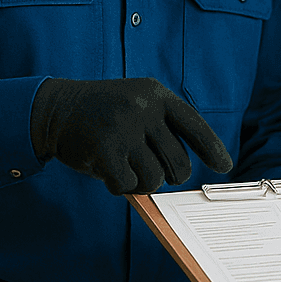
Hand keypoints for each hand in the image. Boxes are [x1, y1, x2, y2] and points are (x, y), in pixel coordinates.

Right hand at [29, 77, 232, 194]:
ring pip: (155, 179)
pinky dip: (121, 186)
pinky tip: (109, 172)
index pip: (195, 126)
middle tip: (154, 172)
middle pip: (179, 163)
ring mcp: (124, 127)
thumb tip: (187, 171)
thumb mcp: (137, 104)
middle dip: (170, 175)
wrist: (56, 108)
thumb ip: (163, 128)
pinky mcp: (105, 149)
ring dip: (142, 182)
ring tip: (126, 167)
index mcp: (156, 95)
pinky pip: (129, 185)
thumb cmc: (103, 113)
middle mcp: (144, 108)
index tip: (224, 167)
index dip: (212, 149)